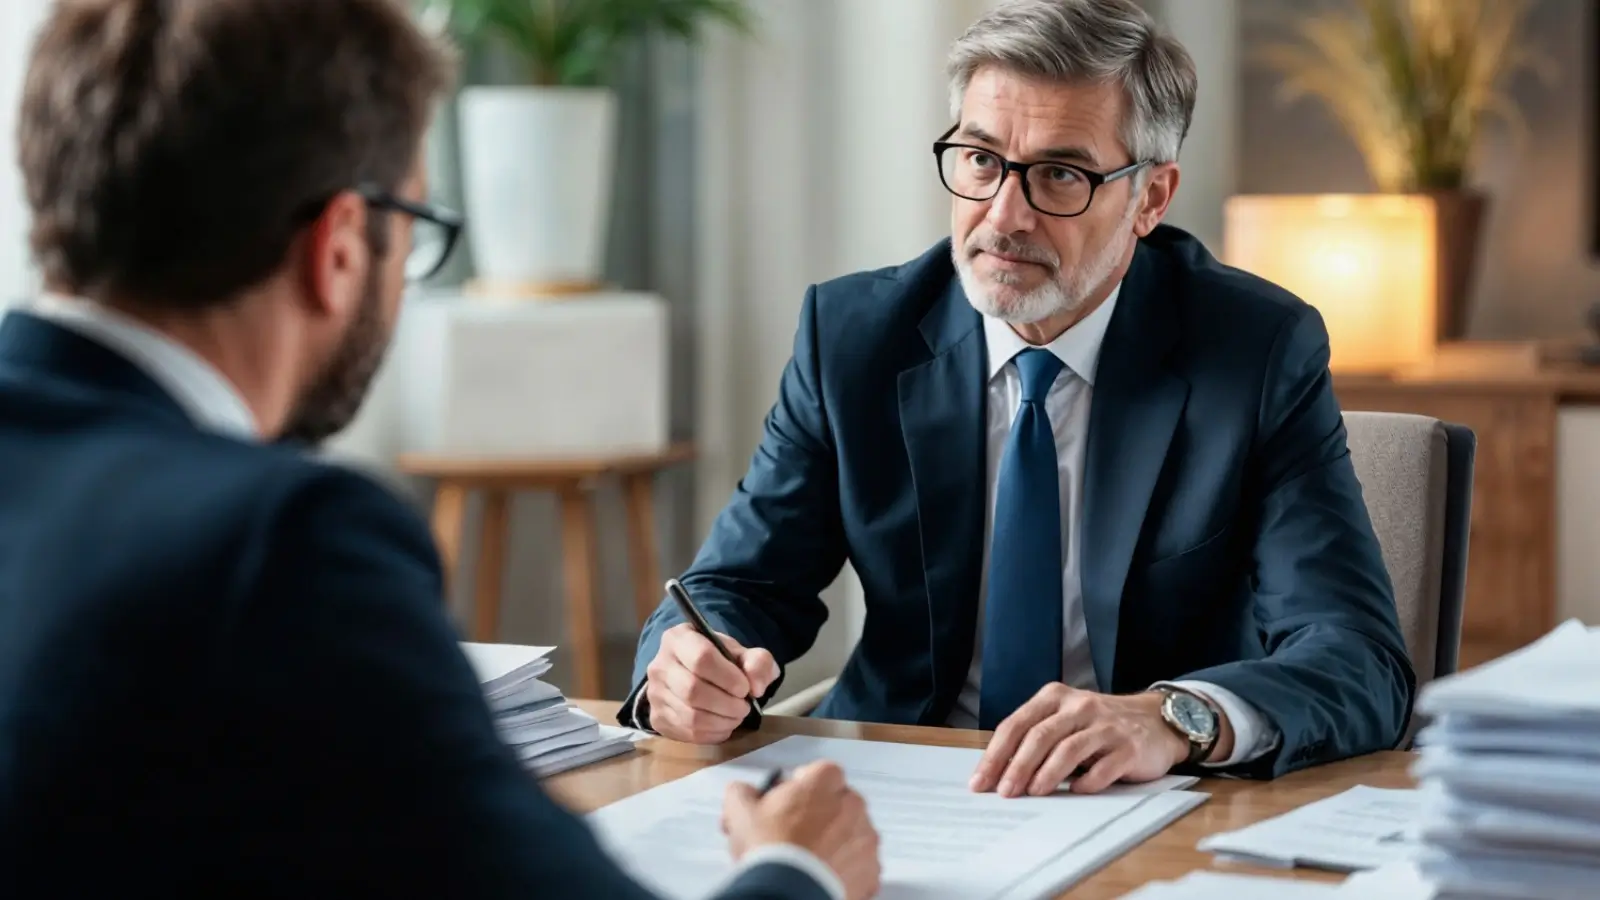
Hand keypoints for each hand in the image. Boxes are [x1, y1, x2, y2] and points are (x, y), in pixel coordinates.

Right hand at [645, 623, 778, 744]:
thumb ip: (758, 663)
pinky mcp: (657, 718)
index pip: (701, 658)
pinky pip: (687, 733)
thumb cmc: (720, 661)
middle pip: (693, 690)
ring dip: (722, 721)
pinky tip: (724, 725)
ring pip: (690, 716)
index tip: (745, 688)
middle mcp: (660, 665)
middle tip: (744, 707)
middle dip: (727, 704)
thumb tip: (757, 687)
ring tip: (736, 716)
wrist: (696, 675)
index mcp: (679, 638)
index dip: (728, 677)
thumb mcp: (743, 653)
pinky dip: (713, 734)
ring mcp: (655, 694)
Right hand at [723, 761, 881, 899]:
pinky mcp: (871, 870)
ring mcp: (866, 839)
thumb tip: (743, 792)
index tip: (790, 798)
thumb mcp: (740, 811)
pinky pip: (860, 864)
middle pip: (838, 802)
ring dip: (835, 842)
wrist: (789, 893)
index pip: (820, 771)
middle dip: (820, 814)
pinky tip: (823, 876)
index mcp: (825, 782)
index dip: (804, 784)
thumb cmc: (769, 848)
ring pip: (851, 834)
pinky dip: (845, 869)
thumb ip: (743, 792)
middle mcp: (853, 805)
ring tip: (808, 860)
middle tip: (795, 833)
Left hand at [970, 684, 1193, 796]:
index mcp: (1055, 697)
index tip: (980, 782)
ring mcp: (1106, 725)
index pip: (1016, 724)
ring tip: (1033, 793)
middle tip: (1004, 793)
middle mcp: (1079, 706)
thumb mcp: (1066, 721)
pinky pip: (1104, 767)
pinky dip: (1087, 782)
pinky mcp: (1129, 746)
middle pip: (1040, 736)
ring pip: (1069, 749)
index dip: (995, 754)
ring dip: (1047, 774)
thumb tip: (999, 774)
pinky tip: (1076, 792)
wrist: (1157, 721)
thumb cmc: (1100, 725)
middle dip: (1017, 766)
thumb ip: (1037, 738)